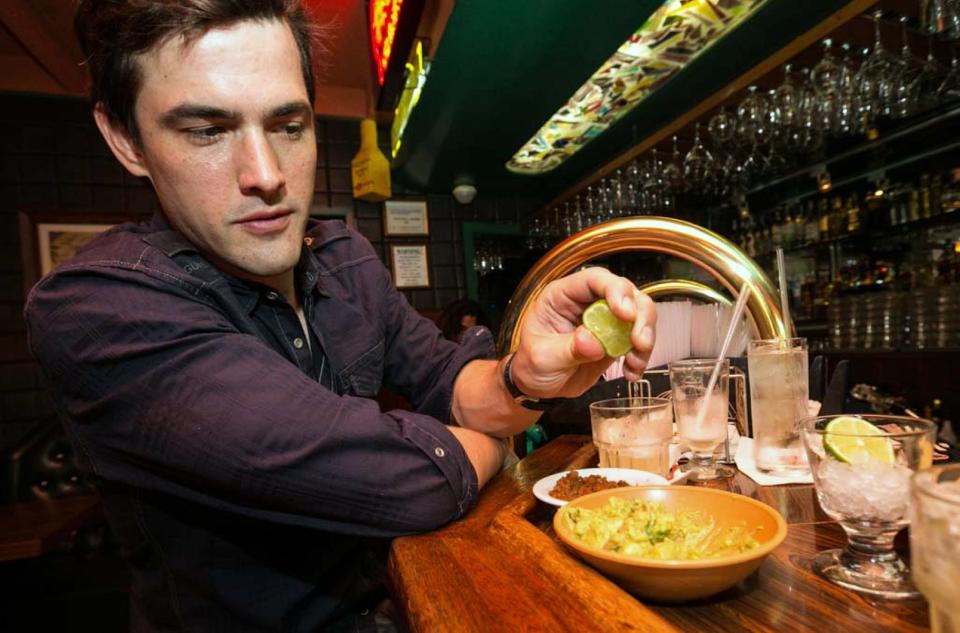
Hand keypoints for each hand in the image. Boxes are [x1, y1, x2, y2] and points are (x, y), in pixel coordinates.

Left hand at [510, 267, 655, 397]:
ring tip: (635, 361)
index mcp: (562, 296)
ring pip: (639, 314)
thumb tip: (592, 342)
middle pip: (626, 292)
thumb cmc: (532, 364)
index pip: (593, 279)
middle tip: (639, 342)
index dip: (614, 290)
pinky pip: (638, 340)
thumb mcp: (542, 358)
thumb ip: (567, 349)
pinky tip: (631, 372)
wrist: (539, 386)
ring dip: (645, 337)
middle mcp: (587, 302)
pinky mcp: (616, 338)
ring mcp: (605, 319)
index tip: (625, 314)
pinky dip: (641, 356)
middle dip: (639, 315)